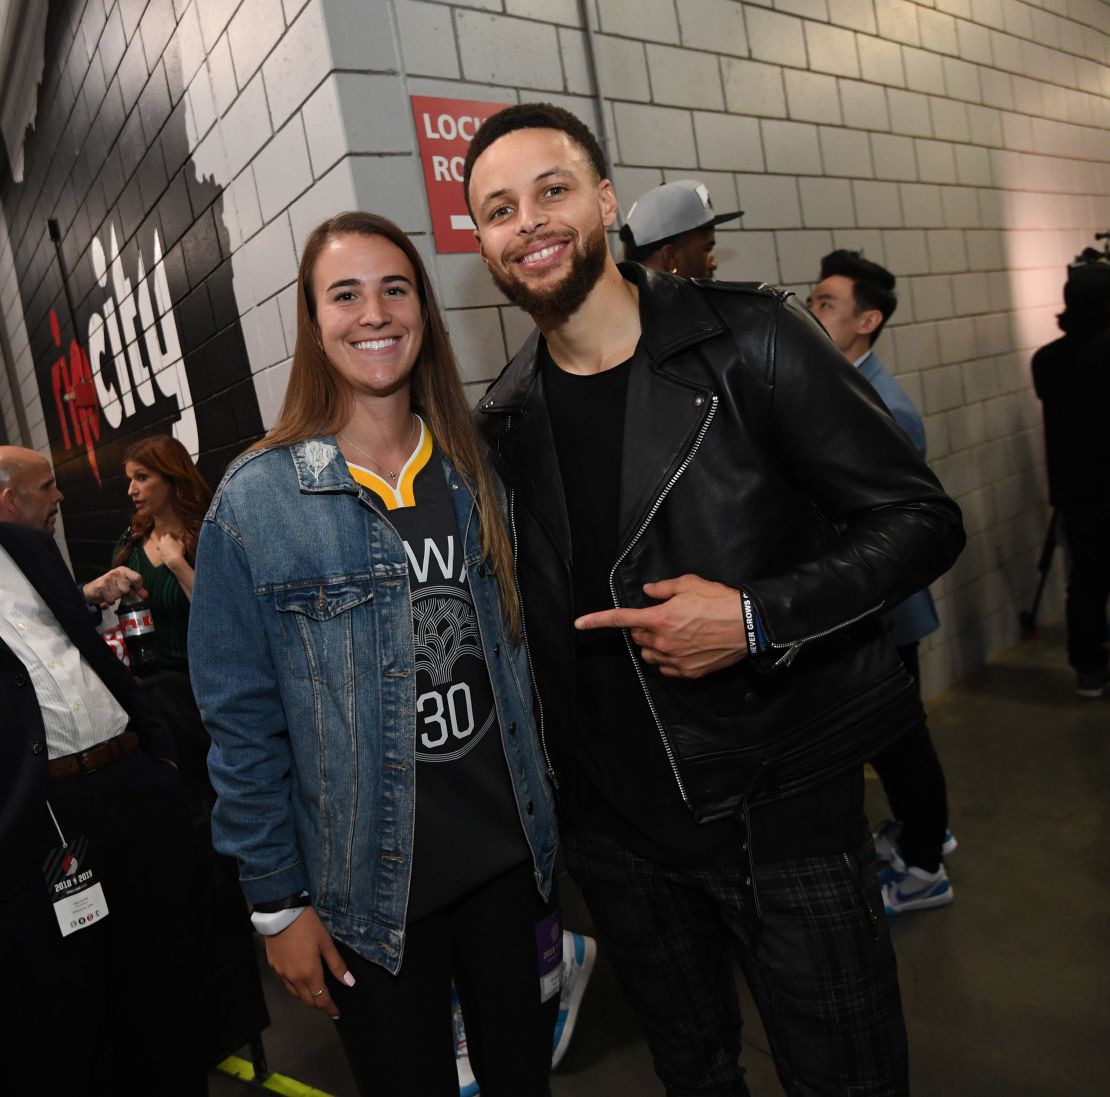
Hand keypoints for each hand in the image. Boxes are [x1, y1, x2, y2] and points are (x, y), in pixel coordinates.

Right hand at [83, 567, 146, 607]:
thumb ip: (136, 589)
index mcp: (123, 570)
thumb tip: (145, 594)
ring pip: (119, 595)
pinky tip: (106, 596)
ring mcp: (107, 579)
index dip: (138, 587)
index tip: (134, 590)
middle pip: (127, 589)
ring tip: (110, 593)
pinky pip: (111, 599)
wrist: (91, 590)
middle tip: (117, 591)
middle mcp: (116, 572)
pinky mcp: (101, 587)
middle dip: (123, 594)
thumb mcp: (124, 585)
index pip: (137, 578)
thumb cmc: (110, 587)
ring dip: (115, 597)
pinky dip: (109, 601)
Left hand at [158, 531, 186, 568]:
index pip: (167, 534)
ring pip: (159, 544)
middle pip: (162, 537)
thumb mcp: (181, 544)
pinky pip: (158, 550)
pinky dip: (160, 550)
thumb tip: (178, 538)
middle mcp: (161, 541)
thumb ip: (179, 540)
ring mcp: (159, 548)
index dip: (170, 535)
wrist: (174, 561)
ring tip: (165, 545)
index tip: (172, 536)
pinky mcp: (158, 553)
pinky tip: (163, 551)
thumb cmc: (178, 551)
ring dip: (162, 544)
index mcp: (167, 538)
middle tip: (169, 540)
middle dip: (165, 538)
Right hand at [263, 906, 354, 1019]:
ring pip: (295, 993)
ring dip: (306, 996)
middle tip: (328, 1004)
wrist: (281, 912)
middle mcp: (293, 978)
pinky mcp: (273, 966)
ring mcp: (281, 973)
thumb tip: (349, 983)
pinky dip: (295, 986)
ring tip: (316, 993)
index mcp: (309, 974)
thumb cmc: (307, 926)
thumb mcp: (326, 942)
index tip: (337, 1013)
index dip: (329, 1008)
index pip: (321, 999)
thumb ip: (337, 965)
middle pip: (307, 1000)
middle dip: (319, 1004)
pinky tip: (301, 979)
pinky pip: (286, 983)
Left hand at [575, 574, 748, 678]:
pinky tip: (685, 648)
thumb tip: (648, 592)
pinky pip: (666, 668)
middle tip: (665, 617)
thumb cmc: (720, 601)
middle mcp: (663, 641)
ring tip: (676, 634)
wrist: (749, 625)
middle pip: (637, 637)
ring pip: (649, 655)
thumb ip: (664, 588)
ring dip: (654, 645)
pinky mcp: (688, 673)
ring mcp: (675, 660)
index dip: (596, 621)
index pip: (621, 620)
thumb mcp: (690, 583)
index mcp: (660, 618)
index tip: (579, 624)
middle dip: (643, 628)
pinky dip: (669, 659)